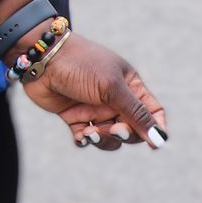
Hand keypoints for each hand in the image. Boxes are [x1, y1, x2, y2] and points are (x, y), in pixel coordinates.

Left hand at [20, 30, 167, 150]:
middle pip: (132, 129)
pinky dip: (84, 140)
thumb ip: (136, 114)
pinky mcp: (74, 116)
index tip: (154, 144)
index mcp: (129, 85)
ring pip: (109, 137)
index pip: (152, 111)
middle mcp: (114, 98)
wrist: (41, 58)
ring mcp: (93, 107)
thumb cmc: (80, 65)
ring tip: (90, 132)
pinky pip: (86, 137)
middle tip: (113, 129)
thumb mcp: (111, 87)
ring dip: (103, 140)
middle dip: (125, 134)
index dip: (156, 128)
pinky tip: (80, 136)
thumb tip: (160, 139)